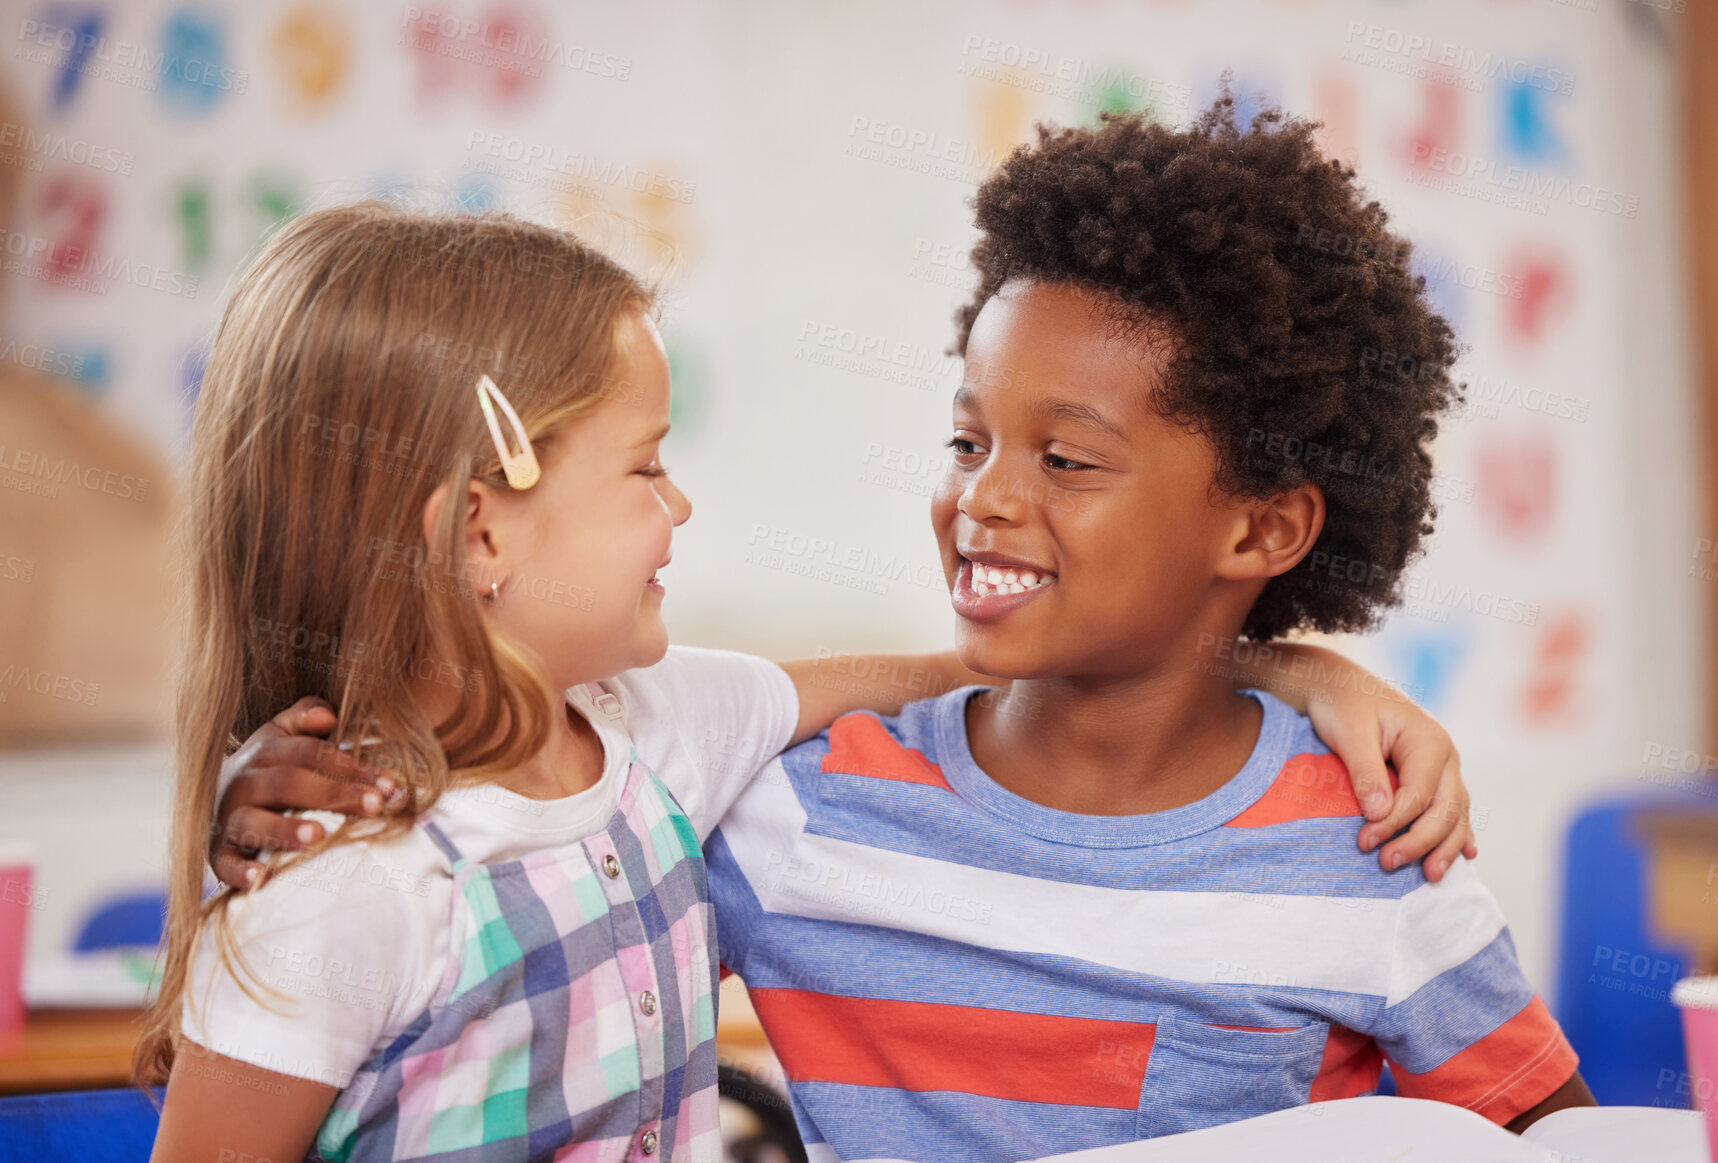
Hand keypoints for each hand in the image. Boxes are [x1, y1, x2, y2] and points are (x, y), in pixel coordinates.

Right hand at [211, 697, 394, 890]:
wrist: (209, 796)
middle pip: (288, 783)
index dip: (350, 766)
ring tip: (318, 836)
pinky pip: (223, 862)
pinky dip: (240, 871)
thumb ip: (304, 717)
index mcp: (264, 751)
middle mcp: (242, 782)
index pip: (310, 754)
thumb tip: (328, 716)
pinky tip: (262, 878)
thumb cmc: (267, 767)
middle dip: (334, 793)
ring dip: (284, 829)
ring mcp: (227, 818)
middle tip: (375, 806)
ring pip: (252, 821)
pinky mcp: (217, 852)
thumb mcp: (281, 735)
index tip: (388, 785)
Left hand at [1308, 691, 1476, 881]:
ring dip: (1444, 846)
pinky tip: (1464, 855)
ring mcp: (1445, 767)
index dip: (1395, 823)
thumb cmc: (1342, 705)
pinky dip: (1457, 833)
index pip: (1420, 795)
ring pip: (1455, 813)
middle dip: (1420, 841)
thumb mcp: (1350, 734)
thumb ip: (1366, 773)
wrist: (1339, 685)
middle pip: (1445, 809)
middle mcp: (1446, 755)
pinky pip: (1453, 808)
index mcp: (1429, 741)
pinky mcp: (1435, 776)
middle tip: (1387, 864)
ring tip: (1430, 876)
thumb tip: (1381, 814)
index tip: (1365, 842)